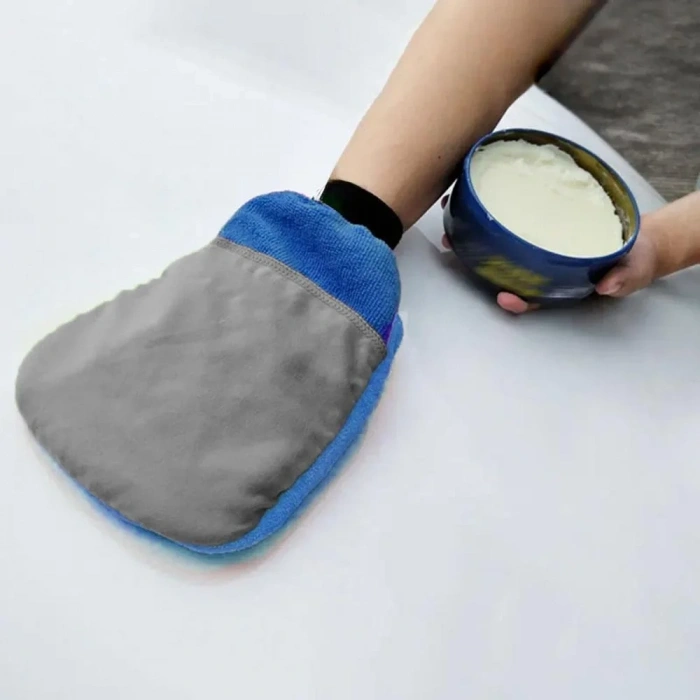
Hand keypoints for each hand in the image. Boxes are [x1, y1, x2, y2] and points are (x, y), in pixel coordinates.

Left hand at [440, 195, 660, 313]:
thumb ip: (623, 278)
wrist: (636, 238)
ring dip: (472, 233)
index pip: (531, 294)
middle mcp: (540, 266)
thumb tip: (608, 286)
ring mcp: (535, 246)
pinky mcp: (537, 223)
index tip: (503, 296)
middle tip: (453, 247)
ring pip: (499, 244)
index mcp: (558, 282)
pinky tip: (471, 195)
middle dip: (475, 261)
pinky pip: (509, 218)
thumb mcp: (632, 269)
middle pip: (504, 268)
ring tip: (450, 217)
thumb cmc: (631, 259)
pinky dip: (489, 208)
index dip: (515, 299)